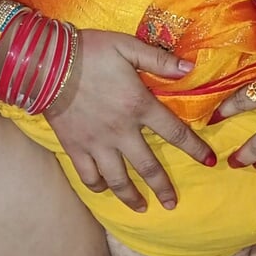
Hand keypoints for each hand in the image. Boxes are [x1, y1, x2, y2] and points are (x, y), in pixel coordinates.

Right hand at [45, 29, 215, 211]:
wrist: (46, 64)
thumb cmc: (90, 52)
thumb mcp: (128, 47)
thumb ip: (159, 60)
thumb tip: (189, 68)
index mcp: (139, 106)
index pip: (175, 133)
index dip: (195, 149)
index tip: (209, 162)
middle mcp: (122, 132)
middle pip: (148, 167)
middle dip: (163, 188)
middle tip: (172, 203)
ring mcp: (97, 144)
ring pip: (119, 180)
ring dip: (132, 197)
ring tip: (143, 208)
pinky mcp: (75, 148)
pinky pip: (89, 176)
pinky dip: (98, 186)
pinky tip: (105, 190)